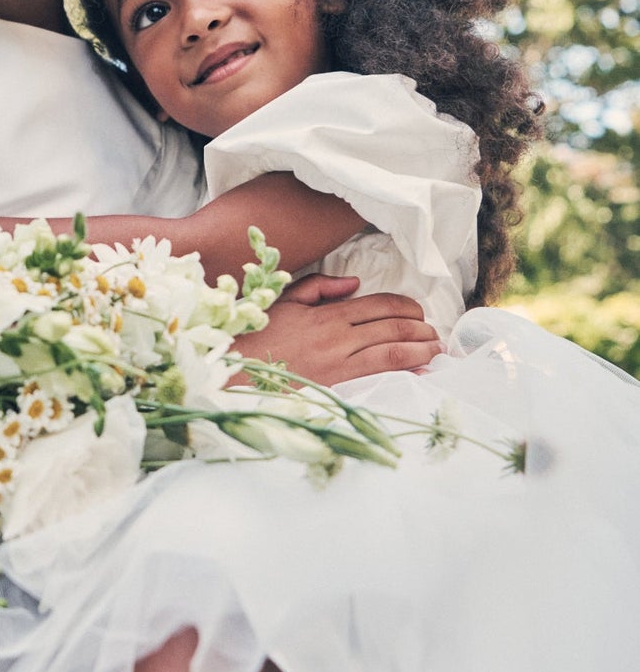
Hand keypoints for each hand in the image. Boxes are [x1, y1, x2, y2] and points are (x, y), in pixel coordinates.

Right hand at [230, 273, 440, 384]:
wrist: (235, 372)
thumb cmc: (258, 337)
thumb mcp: (285, 302)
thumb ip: (320, 287)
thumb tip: (354, 283)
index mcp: (327, 315)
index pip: (380, 305)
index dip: (406, 307)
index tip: (419, 313)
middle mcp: (338, 338)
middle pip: (393, 328)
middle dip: (421, 329)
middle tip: (435, 333)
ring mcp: (339, 365)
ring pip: (393, 352)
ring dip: (421, 350)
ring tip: (435, 350)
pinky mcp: (337, 388)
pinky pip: (380, 377)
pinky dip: (405, 373)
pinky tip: (419, 372)